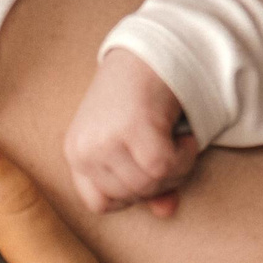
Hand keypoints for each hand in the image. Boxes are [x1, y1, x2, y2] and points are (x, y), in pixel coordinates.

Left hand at [63, 47, 199, 215]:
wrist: (153, 50)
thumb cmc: (142, 97)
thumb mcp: (135, 143)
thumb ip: (148, 181)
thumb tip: (165, 212)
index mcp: (76, 152)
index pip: (99, 203)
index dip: (131, 196)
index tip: (149, 172)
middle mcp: (84, 149)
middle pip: (130, 196)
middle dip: (159, 181)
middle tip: (171, 150)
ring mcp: (105, 139)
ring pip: (149, 184)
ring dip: (176, 169)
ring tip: (178, 141)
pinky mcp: (132, 128)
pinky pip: (165, 168)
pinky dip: (184, 157)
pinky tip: (185, 137)